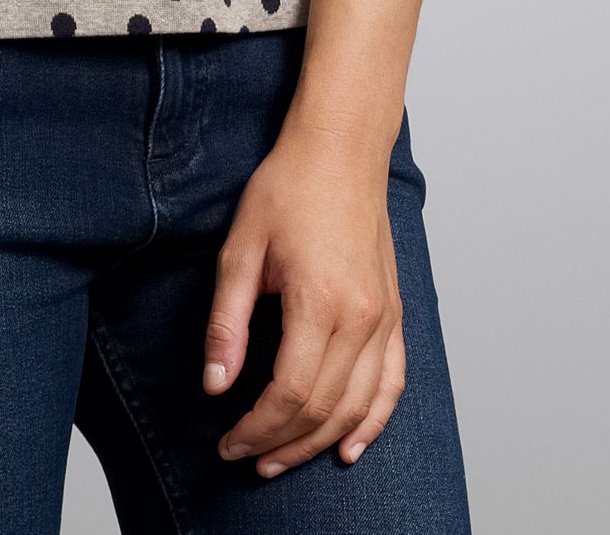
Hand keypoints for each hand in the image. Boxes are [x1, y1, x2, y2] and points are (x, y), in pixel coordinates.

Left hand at [203, 125, 404, 476]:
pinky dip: (373, 422)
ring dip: (320, 442)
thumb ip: (226, 323)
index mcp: (319, 300)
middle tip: (246, 458)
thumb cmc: (287, 188)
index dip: (257, 429)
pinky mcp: (395, 313)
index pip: (289, 392)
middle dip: (282, 444)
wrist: (340, 150)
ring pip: (358, 405)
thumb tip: (215, 385)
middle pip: (324, 408)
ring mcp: (385, 317)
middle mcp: (361, 316)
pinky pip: (392, 383)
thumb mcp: (240, 249)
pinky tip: (350, 446)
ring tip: (282, 459)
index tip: (228, 444)